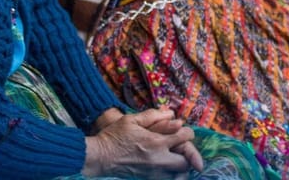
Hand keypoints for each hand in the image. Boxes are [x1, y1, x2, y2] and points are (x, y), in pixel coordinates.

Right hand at [82, 109, 201, 177]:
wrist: (100, 157)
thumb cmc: (115, 136)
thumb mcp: (132, 119)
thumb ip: (153, 116)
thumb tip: (172, 114)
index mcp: (156, 142)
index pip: (184, 138)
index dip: (187, 133)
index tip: (184, 131)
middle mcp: (158, 159)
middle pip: (185, 162)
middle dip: (188, 154)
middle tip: (182, 147)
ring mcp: (153, 172)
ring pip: (177, 174)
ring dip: (180, 166)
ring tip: (177, 158)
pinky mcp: (147, 178)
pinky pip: (166, 179)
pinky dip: (170, 174)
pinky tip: (167, 166)